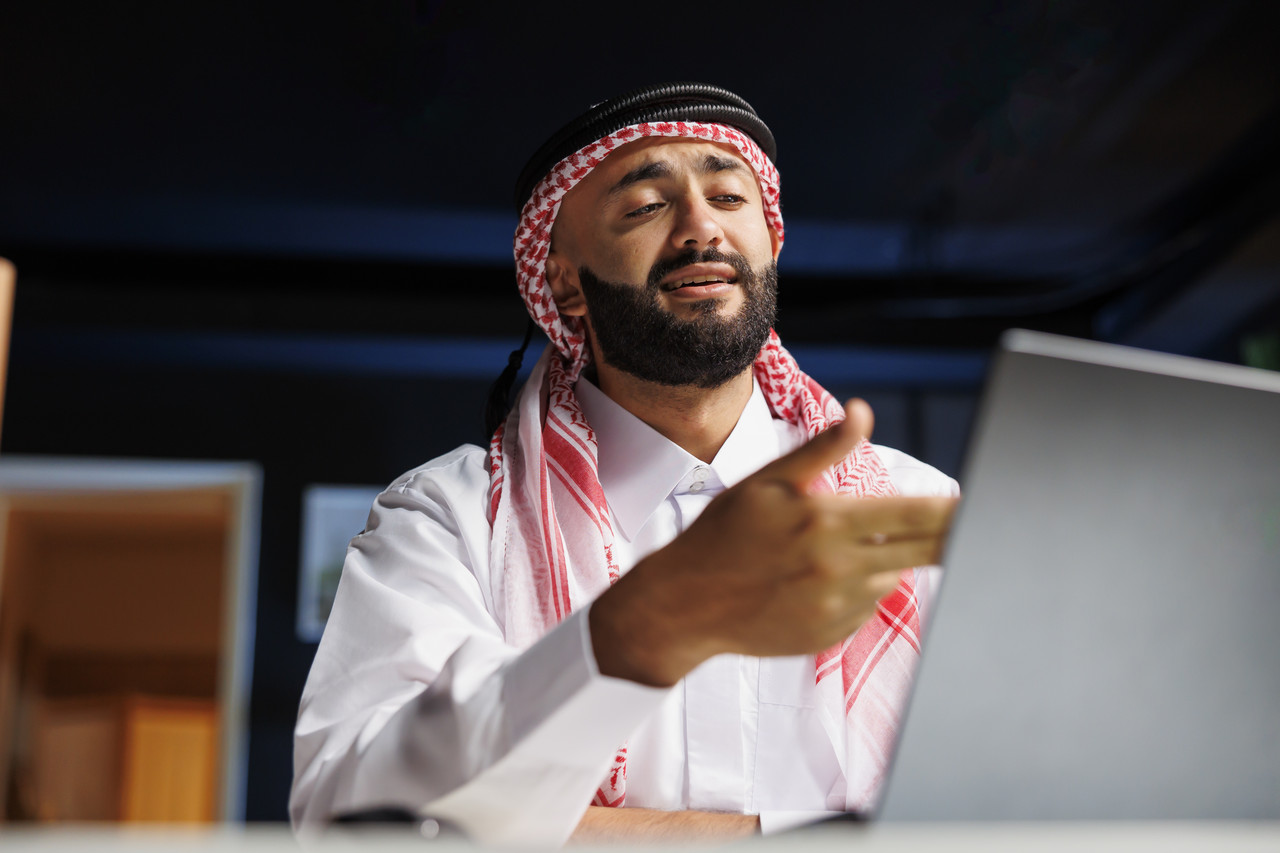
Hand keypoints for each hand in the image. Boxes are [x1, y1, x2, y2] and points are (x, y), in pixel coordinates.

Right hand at [591, 399, 956, 685]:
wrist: (687, 603)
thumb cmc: (723, 534)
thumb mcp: (767, 481)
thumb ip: (823, 448)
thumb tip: (863, 411)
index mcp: (828, 521)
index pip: (915, 515)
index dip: (956, 511)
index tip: (984, 504)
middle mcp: (840, 568)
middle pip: (923, 552)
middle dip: (949, 537)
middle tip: (971, 526)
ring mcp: (837, 607)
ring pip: (891, 578)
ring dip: (885, 562)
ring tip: (834, 552)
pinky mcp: (831, 635)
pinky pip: (864, 607)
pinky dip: (856, 591)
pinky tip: (815, 581)